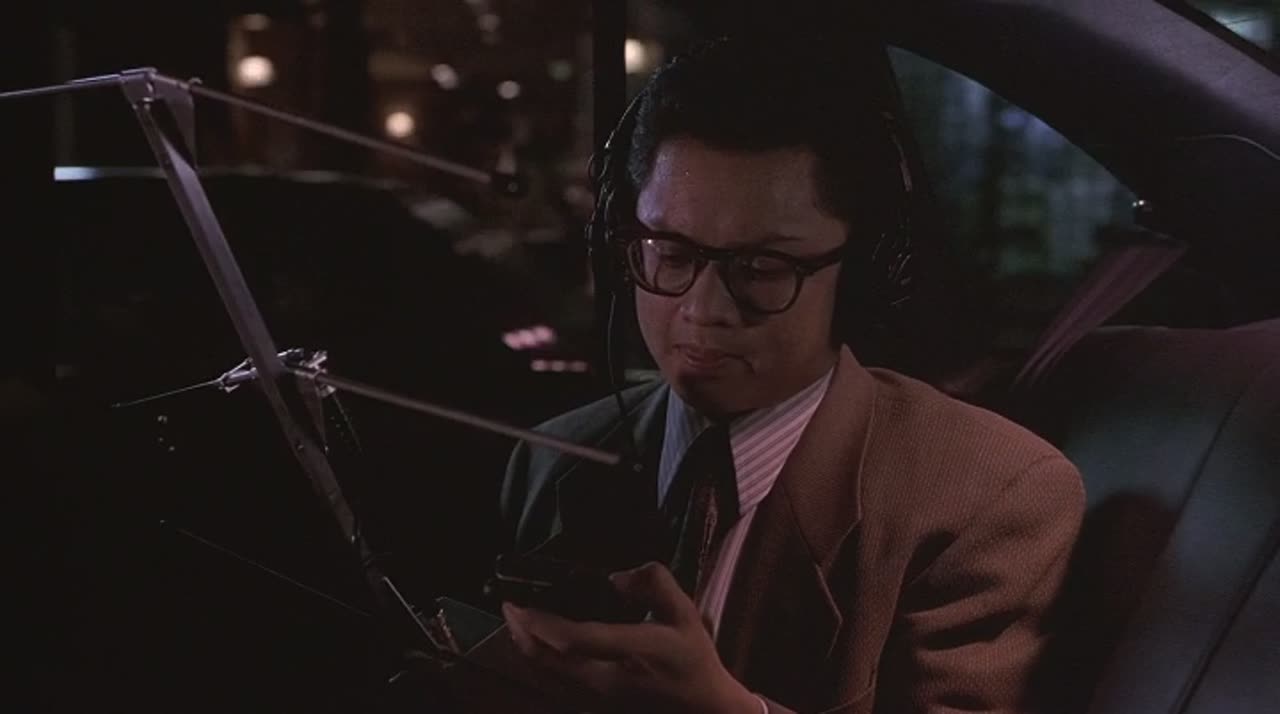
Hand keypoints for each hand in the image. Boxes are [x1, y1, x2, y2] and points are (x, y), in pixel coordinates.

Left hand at [502, 561, 759, 713]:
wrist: (703, 709)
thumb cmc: (693, 659)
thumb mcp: (686, 614)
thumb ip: (656, 585)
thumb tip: (616, 578)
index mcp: (638, 651)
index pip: (585, 640)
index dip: (549, 626)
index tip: (525, 607)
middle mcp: (611, 679)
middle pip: (553, 662)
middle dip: (525, 634)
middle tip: (509, 606)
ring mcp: (599, 696)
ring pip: (550, 674)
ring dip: (528, 647)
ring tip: (515, 620)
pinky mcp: (594, 701)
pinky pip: (557, 681)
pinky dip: (540, 659)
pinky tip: (535, 642)